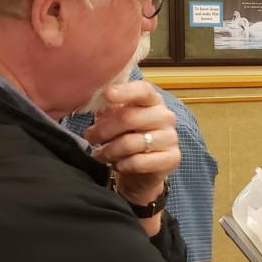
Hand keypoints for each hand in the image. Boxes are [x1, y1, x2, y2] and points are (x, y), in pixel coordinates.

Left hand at [83, 80, 179, 203]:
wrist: (142, 171)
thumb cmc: (128, 138)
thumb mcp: (116, 120)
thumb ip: (108, 109)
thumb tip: (95, 102)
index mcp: (152, 100)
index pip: (142, 90)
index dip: (125, 91)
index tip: (107, 94)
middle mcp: (165, 116)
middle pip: (129, 118)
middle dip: (103, 130)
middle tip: (90, 137)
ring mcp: (170, 137)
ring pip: (130, 143)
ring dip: (108, 150)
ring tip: (100, 154)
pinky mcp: (171, 158)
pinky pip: (138, 162)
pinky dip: (121, 165)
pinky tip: (117, 165)